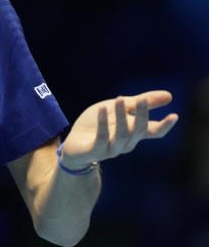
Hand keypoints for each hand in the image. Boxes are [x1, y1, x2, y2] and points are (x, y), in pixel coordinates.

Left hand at [60, 90, 178, 170]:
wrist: (73, 145)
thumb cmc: (97, 126)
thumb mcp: (117, 109)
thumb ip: (138, 103)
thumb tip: (169, 96)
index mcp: (133, 133)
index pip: (154, 132)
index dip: (165, 126)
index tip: (174, 116)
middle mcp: (126, 143)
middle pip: (139, 131)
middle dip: (141, 115)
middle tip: (142, 100)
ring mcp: (111, 149)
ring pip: (122, 134)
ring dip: (122, 116)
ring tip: (120, 98)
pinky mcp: (95, 151)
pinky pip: (102, 138)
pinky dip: (103, 123)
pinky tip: (101, 109)